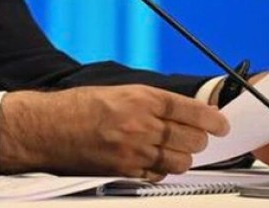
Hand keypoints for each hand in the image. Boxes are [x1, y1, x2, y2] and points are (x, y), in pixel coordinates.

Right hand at [0, 85, 229, 180]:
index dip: (211, 119)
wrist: (47, 128)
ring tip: (172, 151)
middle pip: (191, 139)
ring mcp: (134, 150)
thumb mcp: (118, 92)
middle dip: (197, 140)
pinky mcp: (125, 171)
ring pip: (180, 161)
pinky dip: (159, 171)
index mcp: (140, 98)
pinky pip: (157, 176)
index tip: (222, 124)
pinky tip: (151, 161)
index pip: (190, 110)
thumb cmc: (77, 107)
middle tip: (194, 138)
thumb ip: (151, 102)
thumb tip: (182, 112)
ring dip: (181, 157)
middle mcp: (141, 124)